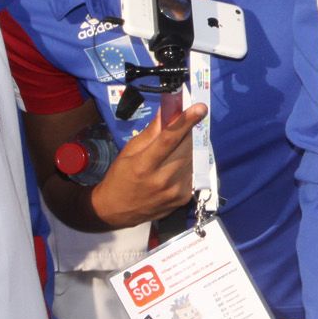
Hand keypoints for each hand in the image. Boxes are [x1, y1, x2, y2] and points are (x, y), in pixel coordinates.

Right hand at [87, 101, 204, 227]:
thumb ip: (152, 131)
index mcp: (144, 165)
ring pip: (192, 158)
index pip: (169, 139)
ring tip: (173, 153)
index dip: (186, 121)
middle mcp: (163, 179)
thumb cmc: (120, 176)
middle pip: (186, 146)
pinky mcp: (184, 199)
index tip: (201, 108)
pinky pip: (193, 172)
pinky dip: (187, 164)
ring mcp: (176, 191)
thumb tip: (169, 109)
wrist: (116, 211)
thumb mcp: (130, 151)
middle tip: (182, 127)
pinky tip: (174, 168)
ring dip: (187, 149)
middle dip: (187, 133)